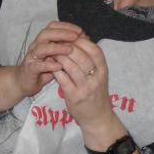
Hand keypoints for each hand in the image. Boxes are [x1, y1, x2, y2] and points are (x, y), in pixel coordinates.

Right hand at [17, 21, 80, 95]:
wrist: (25, 81)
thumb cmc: (44, 67)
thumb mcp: (57, 55)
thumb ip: (68, 46)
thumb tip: (85, 38)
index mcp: (43, 40)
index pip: (52, 26)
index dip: (66, 26)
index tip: (80, 31)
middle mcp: (36, 45)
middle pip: (46, 33)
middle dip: (61, 33)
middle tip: (75, 36)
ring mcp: (32, 57)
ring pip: (41, 48)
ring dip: (56, 47)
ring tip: (70, 50)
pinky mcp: (30, 69)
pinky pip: (37, 65)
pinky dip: (48, 65)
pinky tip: (59, 66)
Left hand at [53, 35, 137, 153]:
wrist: (97, 118)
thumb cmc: (96, 93)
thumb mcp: (99, 75)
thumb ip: (92, 60)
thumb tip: (80, 39)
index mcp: (103, 71)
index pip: (95, 50)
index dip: (82, 41)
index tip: (70, 35)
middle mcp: (96, 78)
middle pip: (81, 56)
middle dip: (67, 46)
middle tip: (56, 41)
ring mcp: (85, 88)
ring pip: (71, 66)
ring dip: (59, 56)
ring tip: (51, 51)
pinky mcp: (74, 96)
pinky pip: (62, 79)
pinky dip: (55, 69)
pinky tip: (50, 64)